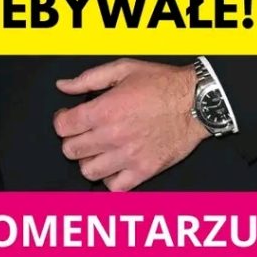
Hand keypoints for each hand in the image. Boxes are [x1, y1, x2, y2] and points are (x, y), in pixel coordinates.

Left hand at [54, 58, 208, 190]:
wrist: (195, 102)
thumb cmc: (161, 83)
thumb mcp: (122, 69)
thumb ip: (88, 79)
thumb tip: (63, 86)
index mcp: (104, 109)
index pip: (63, 126)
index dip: (61, 120)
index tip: (68, 116)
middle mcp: (112, 136)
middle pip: (71, 150)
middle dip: (71, 139)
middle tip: (82, 132)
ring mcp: (128, 156)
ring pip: (88, 171)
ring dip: (88, 160)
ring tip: (96, 149)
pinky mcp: (144, 171)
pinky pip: (114, 187)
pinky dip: (109, 179)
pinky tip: (113, 164)